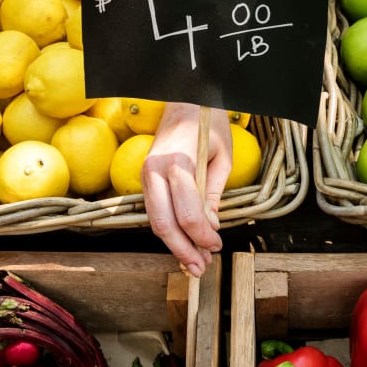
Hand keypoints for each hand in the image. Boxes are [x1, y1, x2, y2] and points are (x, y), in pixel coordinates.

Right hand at [141, 102, 230, 275]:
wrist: (184, 98)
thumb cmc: (208, 123)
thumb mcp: (222, 157)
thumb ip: (214, 193)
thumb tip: (211, 226)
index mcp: (179, 163)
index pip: (187, 213)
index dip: (202, 236)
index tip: (216, 245)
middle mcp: (155, 170)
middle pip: (164, 223)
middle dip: (183, 250)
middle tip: (201, 268)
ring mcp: (145, 173)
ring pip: (155, 220)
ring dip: (174, 245)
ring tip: (193, 262)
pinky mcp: (144, 177)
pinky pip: (154, 210)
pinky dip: (168, 230)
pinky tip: (183, 243)